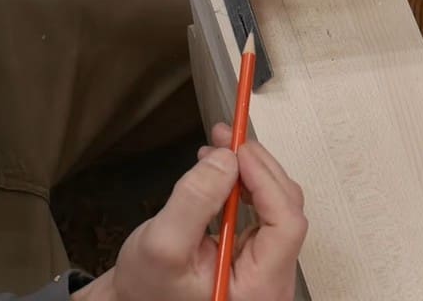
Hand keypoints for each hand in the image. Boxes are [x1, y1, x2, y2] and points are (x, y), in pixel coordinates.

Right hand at [74, 123, 306, 300]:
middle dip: (256, 166)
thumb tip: (226, 159)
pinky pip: (261, 208)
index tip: (238, 152)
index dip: (266, 181)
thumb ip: (195, 200)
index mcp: (260, 287)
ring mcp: (266, 264)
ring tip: (219, 147)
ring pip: (275, 203)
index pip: (285, 224)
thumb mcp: (163, 243)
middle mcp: (272, 277)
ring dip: (249, 169)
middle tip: (227, 137)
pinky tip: (221, 169)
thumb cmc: (148, 287)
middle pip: (285, 208)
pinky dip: (243, 182)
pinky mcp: (255, 251)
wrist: (136, 300)